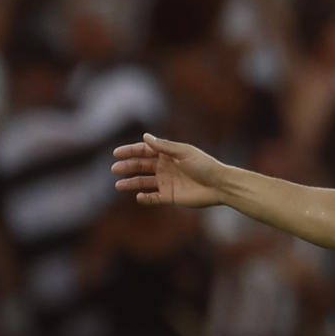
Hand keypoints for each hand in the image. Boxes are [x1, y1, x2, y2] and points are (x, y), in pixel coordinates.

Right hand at [112, 134, 227, 208]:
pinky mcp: (171, 197)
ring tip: (118, 186)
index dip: (130, 152)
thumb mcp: (183, 152)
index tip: (117, 154)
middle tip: (114, 169)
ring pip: (144, 183)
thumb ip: (163, 146)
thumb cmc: (204, 165)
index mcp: (167, 154)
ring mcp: (167, 182)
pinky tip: (138, 197)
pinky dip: (146, 198)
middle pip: (141, 166)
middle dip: (127, 167)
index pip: (144, 151)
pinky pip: (154, 198)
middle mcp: (165, 167)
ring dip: (131, 183)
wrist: (220, 185)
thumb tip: (145, 137)